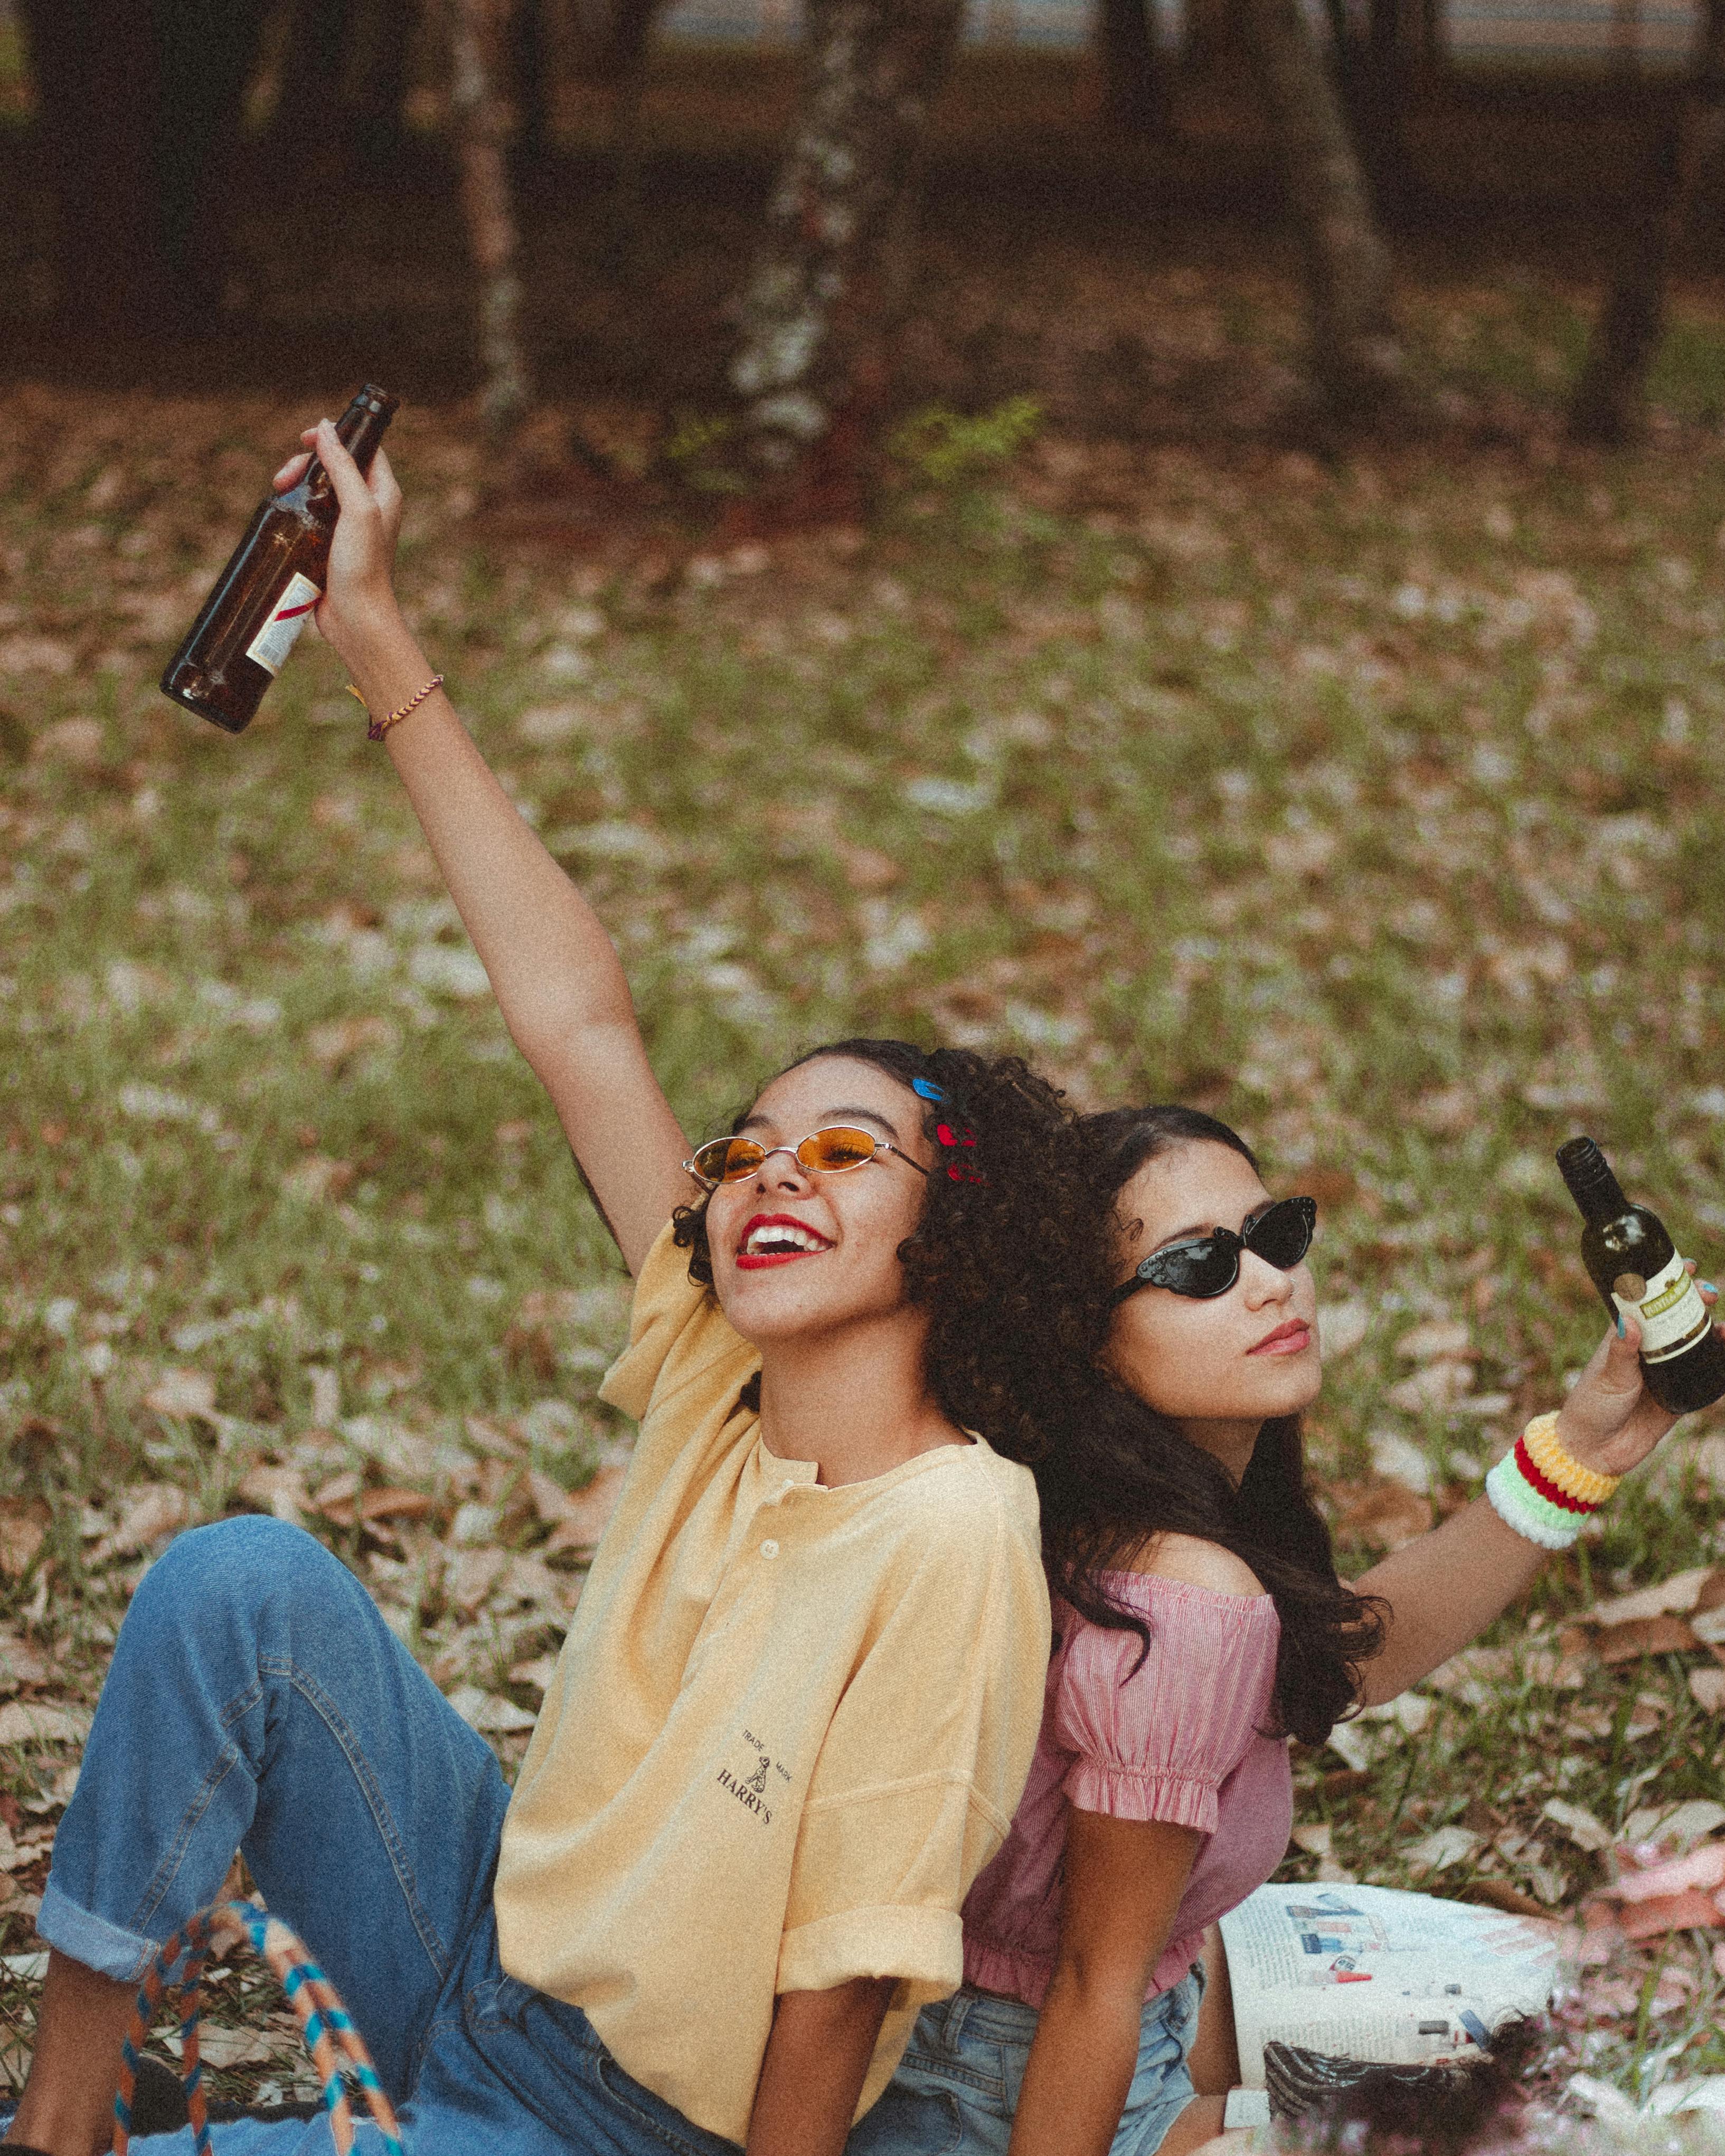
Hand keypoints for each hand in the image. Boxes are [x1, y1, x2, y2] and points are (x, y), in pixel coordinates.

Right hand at [272, 418, 405, 672]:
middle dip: (307, 463)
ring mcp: (348, 527)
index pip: (364, 449)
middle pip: (335, 467)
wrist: (356, 617)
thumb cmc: (364, 567)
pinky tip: (282, 511)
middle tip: (285, 475)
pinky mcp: (329, 545)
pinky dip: (295, 508)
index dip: (337, 437)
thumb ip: (343, 468)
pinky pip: (310, 515)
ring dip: (297, 484)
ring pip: (319, 490)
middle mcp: (369, 507)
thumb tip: (327, 429)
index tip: (307, 439)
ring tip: (278, 491)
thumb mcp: (357, 509)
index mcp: (383, 493)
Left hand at [1555, 1263, 1719, 1477]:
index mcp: (1624, 1338)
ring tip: (1723, 1326)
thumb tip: (1631, 1322)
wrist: (1596, 1452)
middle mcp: (1648, 1351)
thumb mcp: (1608, 1377)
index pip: (1647, 1302)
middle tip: (1709, 1293)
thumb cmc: (1592, 1407)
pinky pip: (1704, 1376)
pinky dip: (1718, 1364)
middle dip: (1695, 1302)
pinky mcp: (1679, 1395)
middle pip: (1677, 1319)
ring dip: (1711, 1331)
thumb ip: (1621, 1352)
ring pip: (1694, 1344)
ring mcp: (1666, 1372)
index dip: (1666, 1284)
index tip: (1685, 1267)